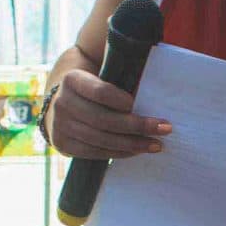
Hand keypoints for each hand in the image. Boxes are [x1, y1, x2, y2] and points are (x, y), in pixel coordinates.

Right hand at [50, 67, 171, 159]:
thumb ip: (123, 75)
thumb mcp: (103, 73)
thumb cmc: (95, 86)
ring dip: (133, 143)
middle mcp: (62, 103)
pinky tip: (137, 150)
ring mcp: (61, 126)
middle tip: (165, 128)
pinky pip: (96, 152)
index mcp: (72, 80)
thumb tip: (156, 83)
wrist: (65, 101)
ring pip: (101, 139)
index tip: (140, 105)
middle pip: (103, 119)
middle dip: (137, 126)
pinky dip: (119, 152)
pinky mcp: (64, 144)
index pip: (99, 92)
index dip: (121, 100)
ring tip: (156, 144)